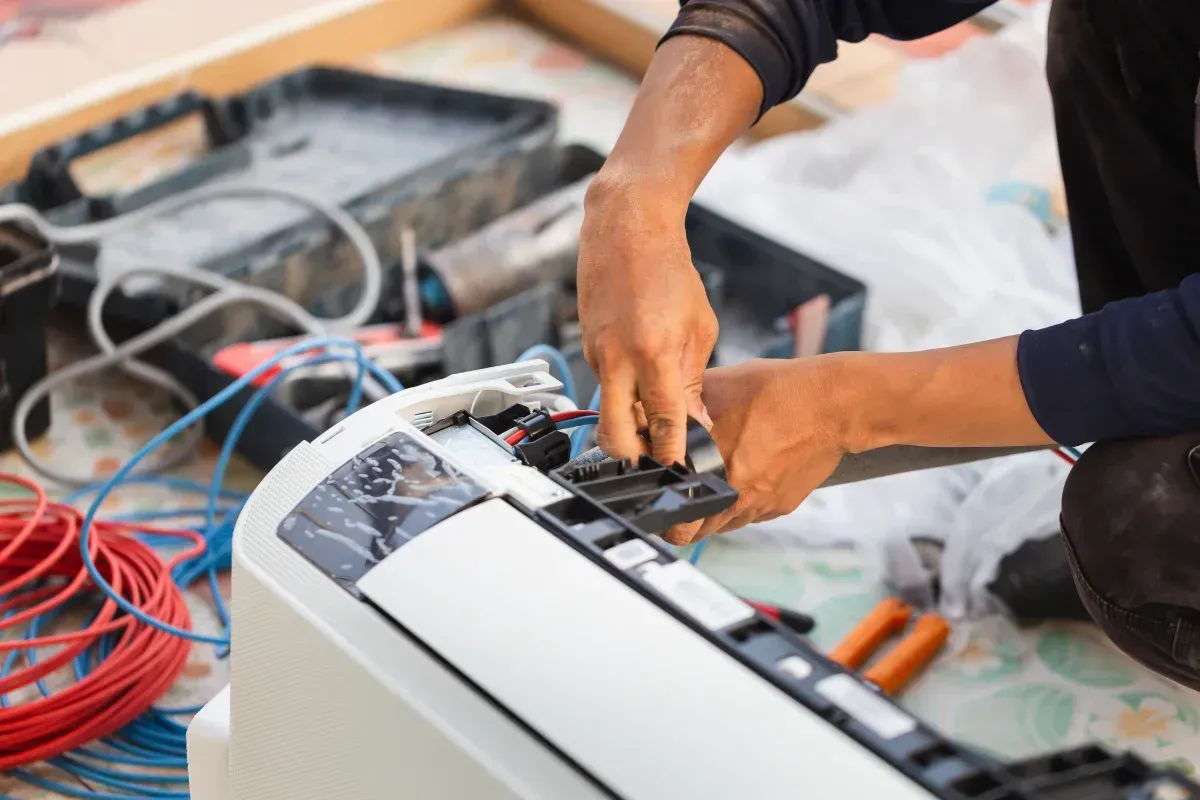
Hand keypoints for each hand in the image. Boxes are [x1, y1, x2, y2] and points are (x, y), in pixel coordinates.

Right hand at [578, 177, 718, 465]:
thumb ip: (694, 378)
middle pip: (614, 435)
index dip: (672, 453)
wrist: (625, 229)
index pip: (662, 422)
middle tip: (656, 463)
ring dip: (629, 426)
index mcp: (652, 352)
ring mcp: (596, 355)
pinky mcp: (586, 350)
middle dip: (633, 459)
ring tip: (656, 425)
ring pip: (607, 412)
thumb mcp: (700, 326)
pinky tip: (642, 386)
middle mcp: (617, 359)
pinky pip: (604, 387)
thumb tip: (695, 421)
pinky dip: (623, 396)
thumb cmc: (668, 270)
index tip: (681, 471)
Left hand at [663, 358, 850, 544]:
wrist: (832, 405)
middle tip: (680, 499)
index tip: (662, 503)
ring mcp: (761, 505)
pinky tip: (743, 477)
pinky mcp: (781, 505)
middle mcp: (736, 497)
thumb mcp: (717, 388)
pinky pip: (752, 514)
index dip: (665, 513)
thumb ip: (682, 407)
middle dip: (685, 519)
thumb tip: (654, 410)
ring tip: (712, 486)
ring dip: (713, 512)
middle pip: (698, 531)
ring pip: (725, 524)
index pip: (677, 518)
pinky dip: (742, 503)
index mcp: (713, 471)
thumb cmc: (778, 392)